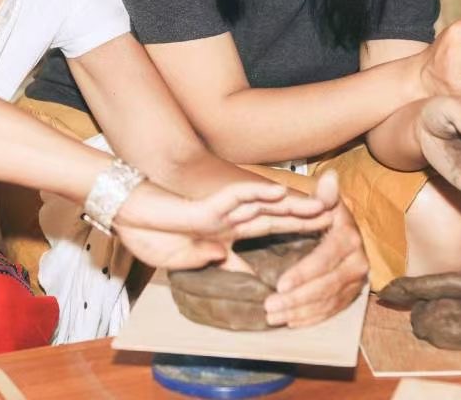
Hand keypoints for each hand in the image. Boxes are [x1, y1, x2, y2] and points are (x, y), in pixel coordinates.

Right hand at [113, 180, 328, 270]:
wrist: (123, 215)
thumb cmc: (148, 233)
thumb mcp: (186, 257)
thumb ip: (212, 259)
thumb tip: (235, 267)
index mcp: (226, 231)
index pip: (269, 230)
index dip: (295, 230)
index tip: (323, 233)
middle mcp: (228, 218)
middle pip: (275, 215)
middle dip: (305, 216)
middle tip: (338, 214)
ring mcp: (217, 211)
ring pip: (262, 204)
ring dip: (291, 205)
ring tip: (320, 204)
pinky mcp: (202, 207)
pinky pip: (233, 198)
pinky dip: (255, 195)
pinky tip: (276, 192)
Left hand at [263, 172, 369, 327]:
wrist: (342, 227)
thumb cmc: (323, 212)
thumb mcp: (323, 199)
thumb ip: (323, 193)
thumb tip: (329, 178)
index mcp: (348, 236)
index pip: (325, 259)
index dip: (303, 273)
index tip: (279, 285)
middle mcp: (358, 260)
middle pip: (327, 285)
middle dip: (297, 299)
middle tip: (270, 308)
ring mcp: (357, 280)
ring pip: (328, 301)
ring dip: (300, 312)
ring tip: (274, 317)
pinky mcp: (353, 292)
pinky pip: (334, 310)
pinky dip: (312, 318)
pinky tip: (292, 322)